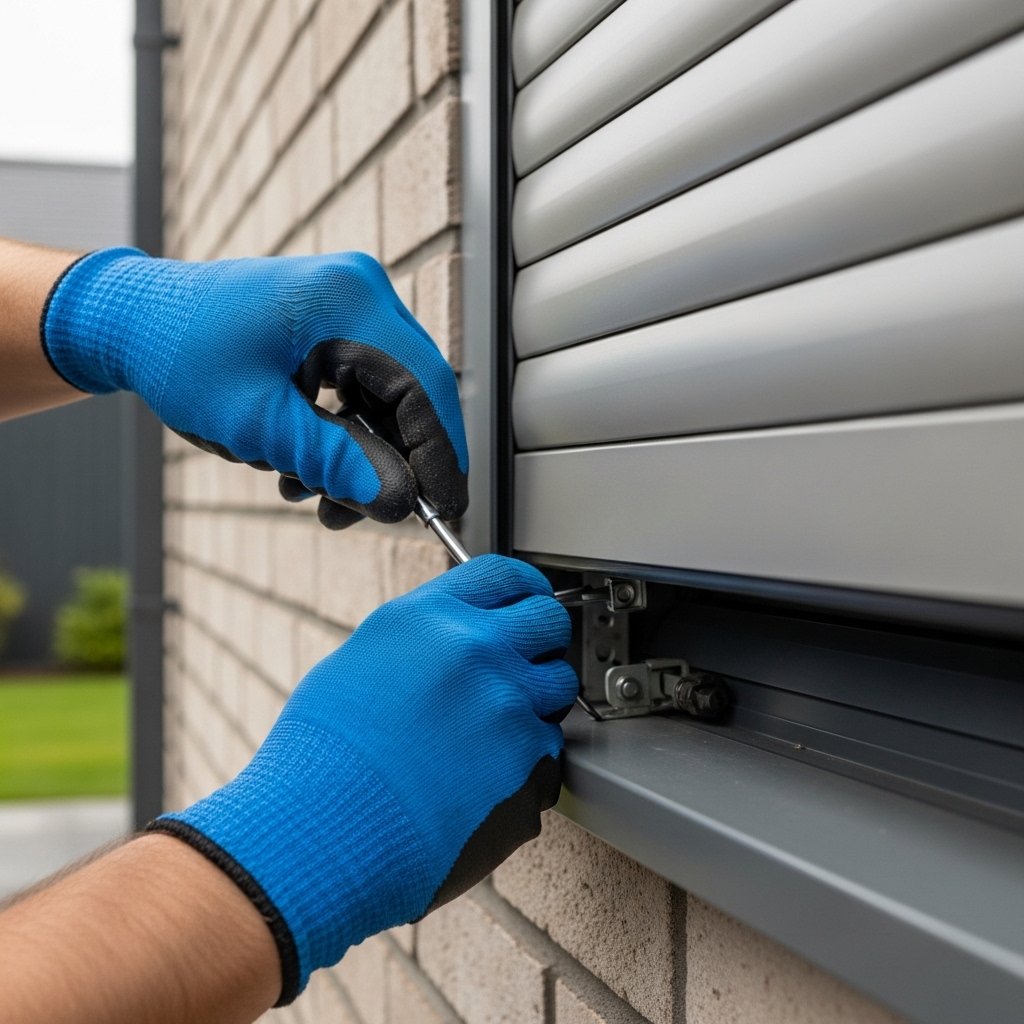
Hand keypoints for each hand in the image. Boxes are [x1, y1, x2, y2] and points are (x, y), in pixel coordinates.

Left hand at [41, 248, 467, 527]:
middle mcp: (362, 294)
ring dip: (363, 456)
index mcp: (349, 302)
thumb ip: (336, 464)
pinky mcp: (337, 325)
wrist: (135, 320)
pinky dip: (345, 435)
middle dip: (394, 463)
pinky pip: (364, 389)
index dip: (441, 456)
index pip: (426, 387)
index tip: (445, 511)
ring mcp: (351, 307)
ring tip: (316, 499)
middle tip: (370, 514)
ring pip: (390, 399)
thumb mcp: (260, 425)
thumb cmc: (182, 357)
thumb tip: (400, 504)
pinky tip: (306, 471)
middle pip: (413, 394)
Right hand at [148, 555, 576, 1004]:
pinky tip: (484, 776)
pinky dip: (528, 760)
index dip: (522, 587)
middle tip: (522, 664)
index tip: (527, 600)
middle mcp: (476, 651)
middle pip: (548, 619)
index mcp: (429, 618)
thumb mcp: (357, 664)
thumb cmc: (322, 757)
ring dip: (537, 701)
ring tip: (491, 730)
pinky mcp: (528, 764)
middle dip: (542, 638)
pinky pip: (550, 749)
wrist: (322, 832)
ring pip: (559, 685)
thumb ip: (419, 641)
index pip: (504, 574)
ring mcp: (508, 707)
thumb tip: (448, 637)